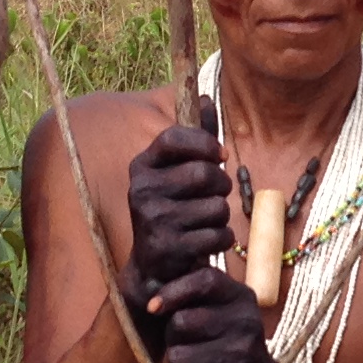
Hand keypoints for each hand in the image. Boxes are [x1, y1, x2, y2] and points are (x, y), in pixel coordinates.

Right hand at [121, 109, 235, 324]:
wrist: (154, 267)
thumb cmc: (173, 209)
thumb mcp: (177, 172)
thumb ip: (195, 137)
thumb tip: (206, 96)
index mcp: (142, 166)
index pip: (174, 136)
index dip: (204, 142)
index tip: (220, 156)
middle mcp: (140, 190)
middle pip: (204, 173)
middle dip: (221, 185)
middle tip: (217, 194)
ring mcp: (152, 219)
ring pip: (216, 206)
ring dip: (221, 216)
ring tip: (207, 221)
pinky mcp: (167, 247)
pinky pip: (218, 234)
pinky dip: (222, 239)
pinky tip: (208, 241)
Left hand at [145, 267, 309, 362]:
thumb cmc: (227, 340)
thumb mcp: (222, 308)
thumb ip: (194, 292)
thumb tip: (148, 288)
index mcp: (242, 297)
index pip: (205, 281)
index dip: (173, 291)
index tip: (153, 307)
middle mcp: (246, 322)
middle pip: (181, 322)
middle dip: (172, 335)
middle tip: (187, 341)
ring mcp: (241, 354)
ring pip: (177, 357)